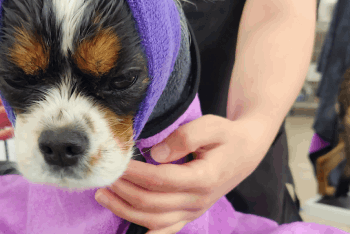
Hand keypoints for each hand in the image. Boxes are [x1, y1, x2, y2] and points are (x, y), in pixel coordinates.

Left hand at [94, 114, 274, 233]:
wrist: (247, 151)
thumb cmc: (227, 136)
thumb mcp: (211, 125)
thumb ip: (185, 137)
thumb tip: (155, 153)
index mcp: (204, 178)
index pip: (160, 179)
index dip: (134, 172)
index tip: (117, 161)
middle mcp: (199, 201)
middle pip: (151, 202)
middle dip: (123, 189)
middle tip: (104, 174)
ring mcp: (194, 211)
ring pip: (153, 220)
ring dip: (124, 209)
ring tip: (103, 194)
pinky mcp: (189, 214)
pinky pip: (164, 230)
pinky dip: (144, 230)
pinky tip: (126, 221)